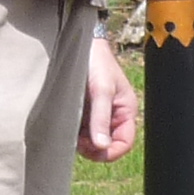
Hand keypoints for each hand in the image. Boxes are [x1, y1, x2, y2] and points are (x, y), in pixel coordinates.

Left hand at [78, 33, 136, 162]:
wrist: (81, 44)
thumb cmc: (97, 62)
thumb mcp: (101, 90)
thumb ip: (101, 118)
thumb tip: (102, 146)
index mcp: (126, 111)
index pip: (124, 143)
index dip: (111, 151)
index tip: (93, 148)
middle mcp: (113, 115)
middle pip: (107, 145)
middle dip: (93, 147)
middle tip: (78, 140)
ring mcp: (98, 114)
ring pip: (93, 139)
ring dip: (82, 140)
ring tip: (72, 128)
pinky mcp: (84, 111)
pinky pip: (82, 130)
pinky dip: (75, 132)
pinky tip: (67, 123)